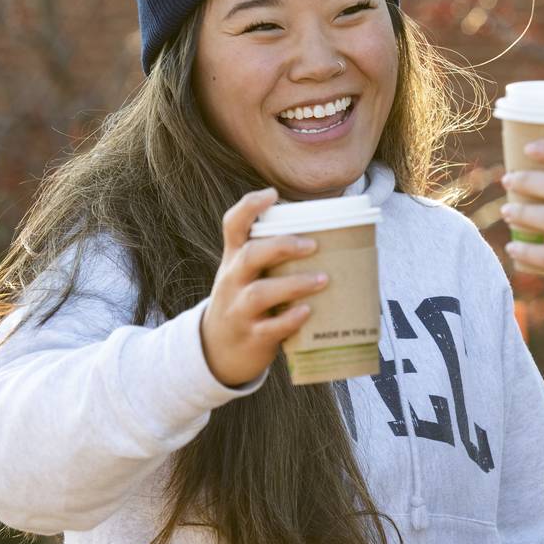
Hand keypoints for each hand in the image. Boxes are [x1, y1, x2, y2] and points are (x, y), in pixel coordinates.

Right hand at [200, 188, 327, 386]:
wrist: (216, 350)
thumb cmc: (243, 302)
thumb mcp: (245, 275)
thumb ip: (271, 256)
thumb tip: (326, 235)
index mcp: (234, 260)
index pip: (233, 226)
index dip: (249, 207)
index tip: (271, 194)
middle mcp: (232, 281)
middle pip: (249, 256)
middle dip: (281, 246)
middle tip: (313, 244)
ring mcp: (239, 310)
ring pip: (260, 293)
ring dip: (294, 284)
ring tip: (323, 279)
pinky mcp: (251, 337)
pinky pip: (270, 328)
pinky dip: (290, 319)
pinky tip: (308, 312)